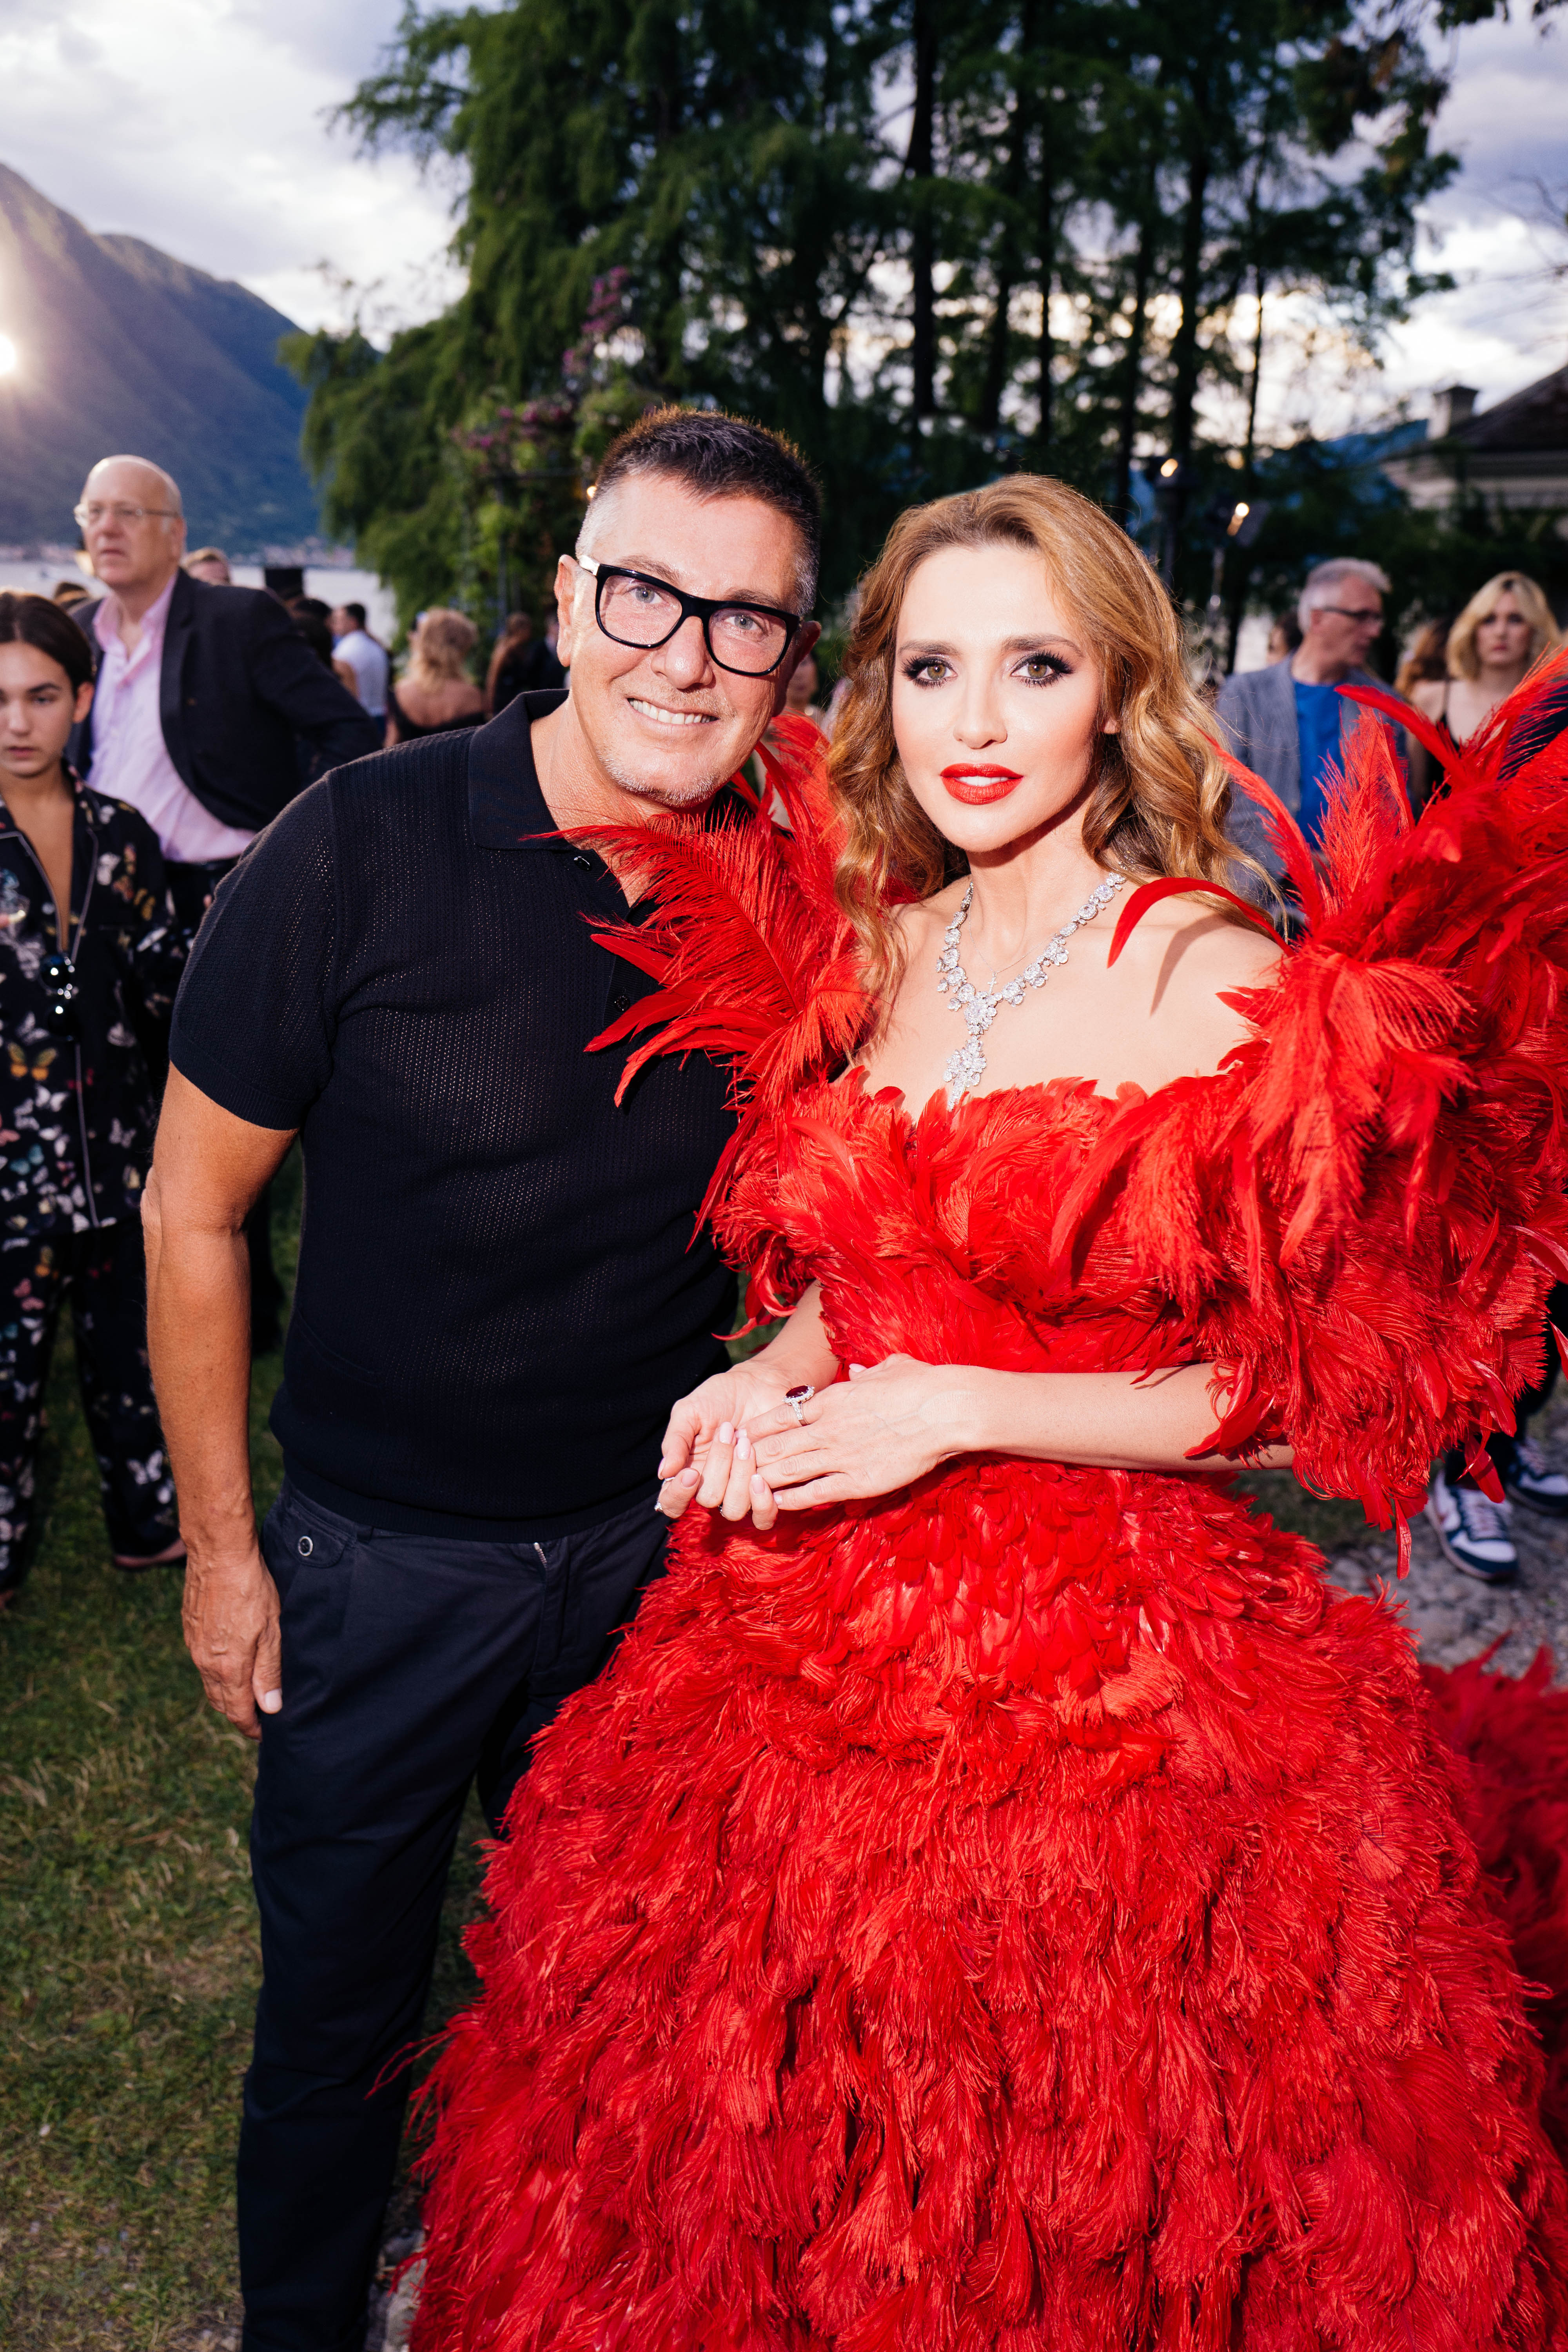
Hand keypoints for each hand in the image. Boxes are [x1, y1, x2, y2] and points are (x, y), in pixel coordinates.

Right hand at [181, 1540, 281, 1739]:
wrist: (218, 1553)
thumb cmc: (251, 1588)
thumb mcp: (271, 1630)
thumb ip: (268, 1671)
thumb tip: (270, 1707)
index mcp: (227, 1667)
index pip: (237, 1711)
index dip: (251, 1726)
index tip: (264, 1734)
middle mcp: (205, 1661)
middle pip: (221, 1701)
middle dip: (238, 1714)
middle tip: (256, 1719)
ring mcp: (194, 1645)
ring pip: (209, 1682)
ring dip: (226, 1693)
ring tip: (245, 1695)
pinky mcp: (190, 1629)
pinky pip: (201, 1661)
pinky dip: (215, 1672)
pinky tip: (228, 1664)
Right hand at [656, 1360, 799, 1520]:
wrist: (759, 1385)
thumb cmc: (719, 1397)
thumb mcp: (689, 1412)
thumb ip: (676, 1441)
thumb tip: (665, 1473)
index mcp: (688, 1473)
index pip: (672, 1504)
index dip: (678, 1495)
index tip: (690, 1472)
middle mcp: (713, 1487)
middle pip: (708, 1500)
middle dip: (718, 1466)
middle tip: (728, 1432)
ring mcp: (741, 1492)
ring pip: (735, 1509)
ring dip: (740, 1476)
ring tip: (746, 1444)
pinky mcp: (768, 1491)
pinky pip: (764, 1517)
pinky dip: (762, 1501)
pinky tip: (761, 1476)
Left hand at [742, 1355, 977, 1523]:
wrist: (943, 1411)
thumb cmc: (920, 1385)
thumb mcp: (887, 1368)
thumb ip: (866, 1373)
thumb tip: (858, 1370)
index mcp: (832, 1399)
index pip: (780, 1415)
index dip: (757, 1427)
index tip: (741, 1435)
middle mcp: (828, 1429)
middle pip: (775, 1445)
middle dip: (751, 1456)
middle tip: (730, 1466)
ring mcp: (840, 1456)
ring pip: (787, 1470)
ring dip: (762, 1478)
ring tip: (742, 1487)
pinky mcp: (856, 1481)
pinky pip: (814, 1493)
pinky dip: (791, 1499)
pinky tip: (774, 1503)